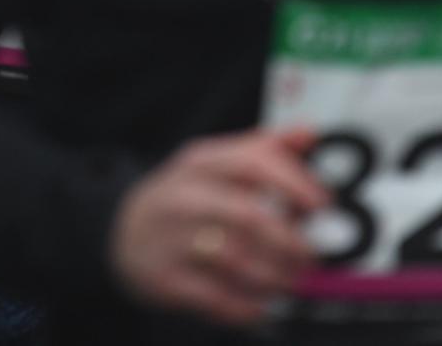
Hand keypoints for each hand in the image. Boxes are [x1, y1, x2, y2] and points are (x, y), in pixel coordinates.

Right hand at [110, 128, 327, 324]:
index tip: (320, 205)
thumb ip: (262, 148)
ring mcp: (171, 239)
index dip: (293, 184)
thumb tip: (309, 134)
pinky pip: (216, 298)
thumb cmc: (184, 196)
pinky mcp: (165, 279)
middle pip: (249, 216)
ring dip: (275, 276)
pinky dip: (247, 306)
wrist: (121, 232)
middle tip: (310, 255)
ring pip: (236, 261)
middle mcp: (184, 197)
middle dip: (290, 240)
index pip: (253, 163)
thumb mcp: (213, 163)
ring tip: (289, 281)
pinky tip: (260, 305)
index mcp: (200, 162)